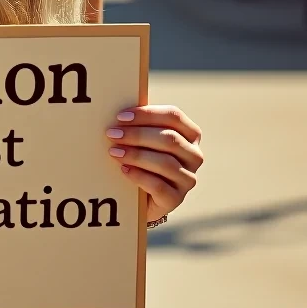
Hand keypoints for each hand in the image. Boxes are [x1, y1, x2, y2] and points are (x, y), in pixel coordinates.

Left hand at [105, 105, 201, 223]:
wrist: (144, 194)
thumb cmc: (144, 157)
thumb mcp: (145, 138)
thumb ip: (141, 123)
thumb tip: (119, 108)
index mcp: (190, 134)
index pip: (174, 116)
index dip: (147, 114)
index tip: (120, 116)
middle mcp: (194, 156)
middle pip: (169, 139)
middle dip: (137, 135)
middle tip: (112, 133)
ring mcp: (188, 179)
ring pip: (165, 163)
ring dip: (136, 155)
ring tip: (114, 151)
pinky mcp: (177, 199)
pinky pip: (159, 186)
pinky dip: (139, 176)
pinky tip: (124, 170)